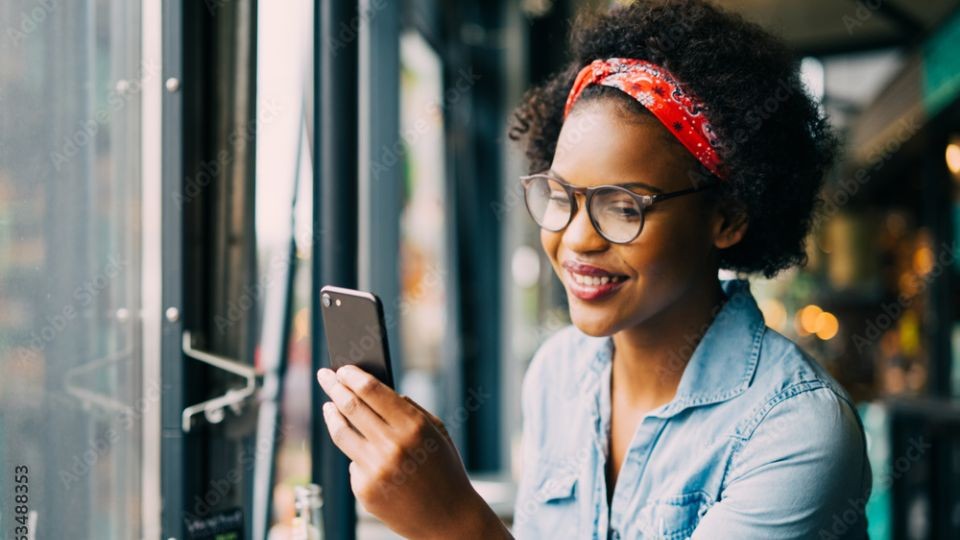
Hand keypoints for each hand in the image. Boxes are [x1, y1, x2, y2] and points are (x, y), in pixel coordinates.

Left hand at [316, 365, 509, 539]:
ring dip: (331, 414)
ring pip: (341, 433)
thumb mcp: (437, 433)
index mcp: (414, 426)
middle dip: (333, 387)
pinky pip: (354, 463)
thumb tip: (375, 390)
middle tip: (325, 376)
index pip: (371, 391)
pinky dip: (358, 454)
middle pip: (350, 407)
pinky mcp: (365, 490)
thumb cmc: (444, 470)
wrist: (449, 518)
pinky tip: (364, 453)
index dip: (352, 376)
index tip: (341, 368)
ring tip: (328, 406)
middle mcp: (391, 446)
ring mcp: (375, 470)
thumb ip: (409, 409)